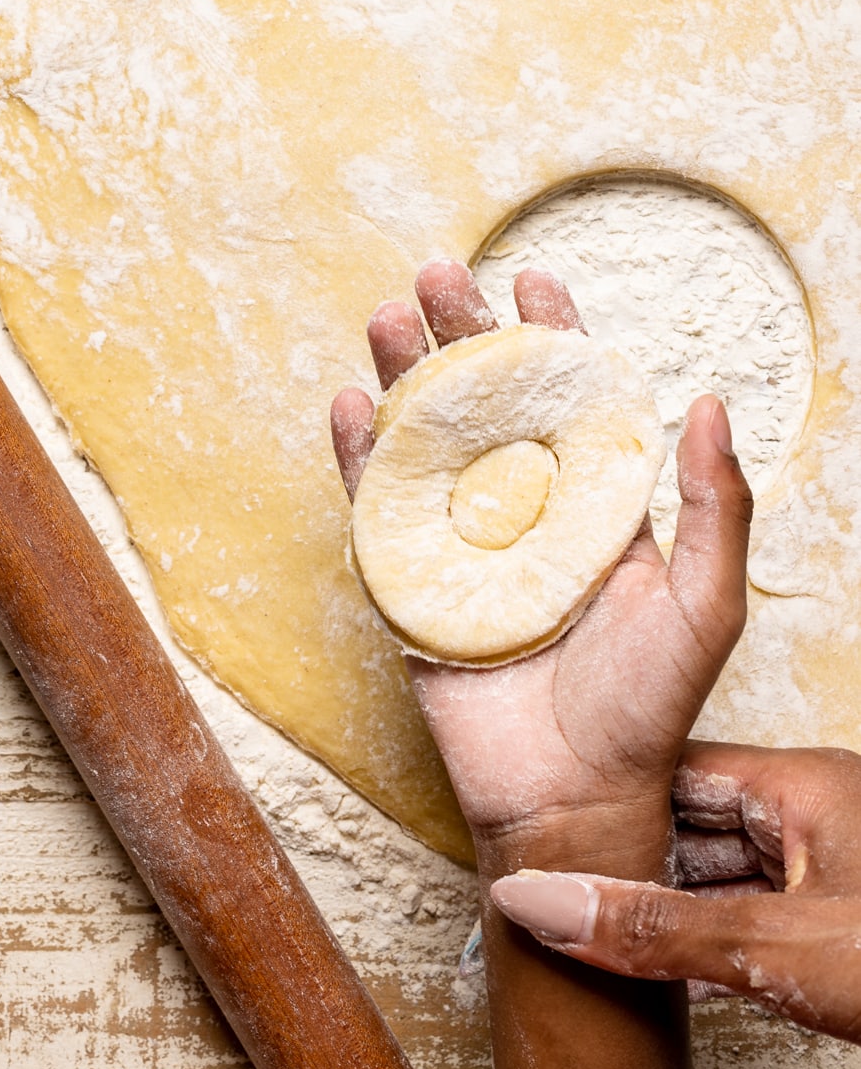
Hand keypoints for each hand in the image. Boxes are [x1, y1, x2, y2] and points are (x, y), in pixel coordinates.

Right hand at [331, 259, 753, 870]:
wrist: (569, 794)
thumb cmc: (645, 706)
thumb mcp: (706, 604)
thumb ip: (718, 506)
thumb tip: (708, 402)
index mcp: (593, 501)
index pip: (569, 399)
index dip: (551, 336)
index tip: (534, 282)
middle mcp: (524, 507)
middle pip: (485, 399)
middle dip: (460, 333)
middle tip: (437, 275)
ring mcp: (462, 540)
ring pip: (424, 438)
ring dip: (402, 374)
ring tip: (385, 318)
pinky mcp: (411, 580)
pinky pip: (377, 507)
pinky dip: (358, 455)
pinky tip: (352, 405)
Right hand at [490, 740, 860, 1042]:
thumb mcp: (779, 951)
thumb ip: (656, 930)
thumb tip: (540, 904)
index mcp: (803, 783)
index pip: (676, 770)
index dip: (610, 803)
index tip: (544, 835)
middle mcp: (817, 811)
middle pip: (697, 823)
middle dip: (634, 864)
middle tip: (557, 899)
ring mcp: (837, 866)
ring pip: (727, 873)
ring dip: (672, 909)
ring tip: (597, 937)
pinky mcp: (847, 919)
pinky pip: (759, 912)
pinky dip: (714, 940)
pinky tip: (671, 971)